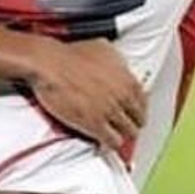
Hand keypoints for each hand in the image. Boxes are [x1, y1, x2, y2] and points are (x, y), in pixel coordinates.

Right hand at [27, 38, 146, 147]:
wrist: (50, 64)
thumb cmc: (71, 54)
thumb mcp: (105, 50)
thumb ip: (118, 62)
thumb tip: (121, 67)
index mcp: (128, 79)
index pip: (144, 103)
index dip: (138, 110)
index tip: (134, 114)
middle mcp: (123, 96)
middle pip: (138, 120)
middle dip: (131, 124)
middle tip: (125, 126)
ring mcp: (110, 111)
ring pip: (128, 133)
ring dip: (122, 135)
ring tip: (115, 135)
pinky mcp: (94, 124)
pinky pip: (112, 141)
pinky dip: (111, 144)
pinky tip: (106, 142)